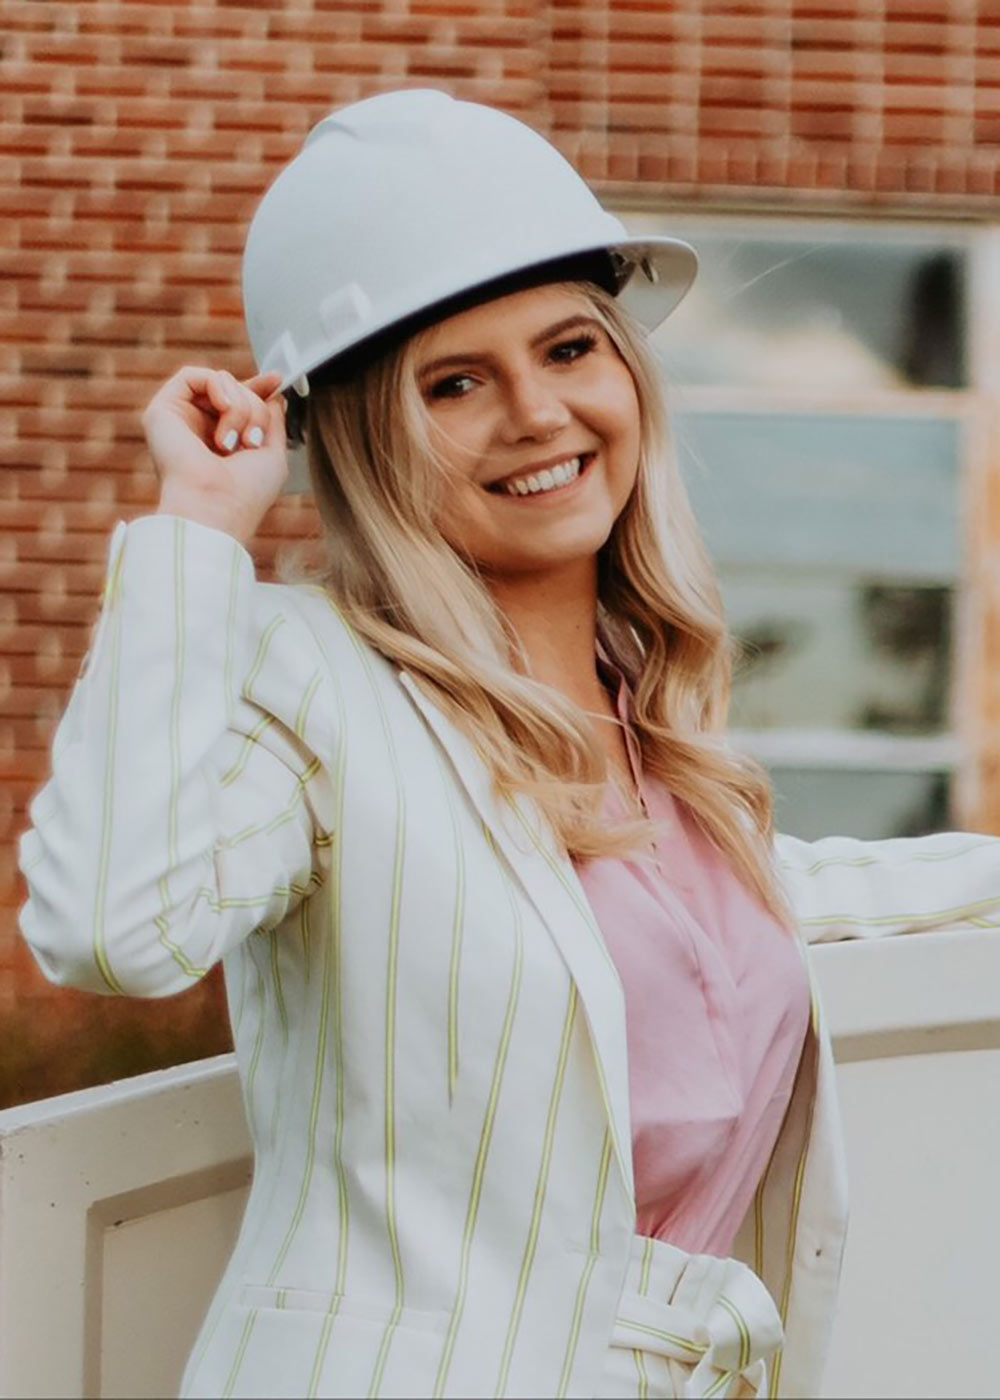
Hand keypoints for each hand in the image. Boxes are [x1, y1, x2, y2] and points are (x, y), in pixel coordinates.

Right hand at [144, 366, 288, 543]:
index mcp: (222, 442)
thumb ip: (272, 421)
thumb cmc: (245, 494)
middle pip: (235, 390)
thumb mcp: (272, 454)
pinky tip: (224, 411)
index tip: (277, 381)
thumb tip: (272, 392)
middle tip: (252, 440)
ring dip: (240, 406)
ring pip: (220, 382)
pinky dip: (217, 387)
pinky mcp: (161, 411)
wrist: (216, 509)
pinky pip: (192, 375)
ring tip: (233, 441)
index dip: (259, 389)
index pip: (239, 403)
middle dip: (255, 407)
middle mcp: (198, 430)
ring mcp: (179, 421)